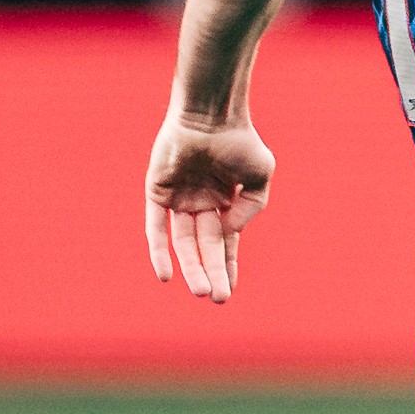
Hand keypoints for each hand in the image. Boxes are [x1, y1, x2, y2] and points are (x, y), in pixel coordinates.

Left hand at [145, 113, 276, 303]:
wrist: (211, 114)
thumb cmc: (239, 139)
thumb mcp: (259, 176)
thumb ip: (250, 207)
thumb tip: (230, 232)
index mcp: (224, 201)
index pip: (224, 242)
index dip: (227, 266)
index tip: (228, 291)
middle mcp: (200, 203)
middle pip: (205, 246)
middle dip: (212, 272)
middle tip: (217, 299)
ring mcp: (178, 199)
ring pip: (182, 242)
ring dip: (191, 267)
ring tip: (200, 290)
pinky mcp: (157, 192)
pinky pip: (155, 227)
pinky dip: (158, 251)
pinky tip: (165, 275)